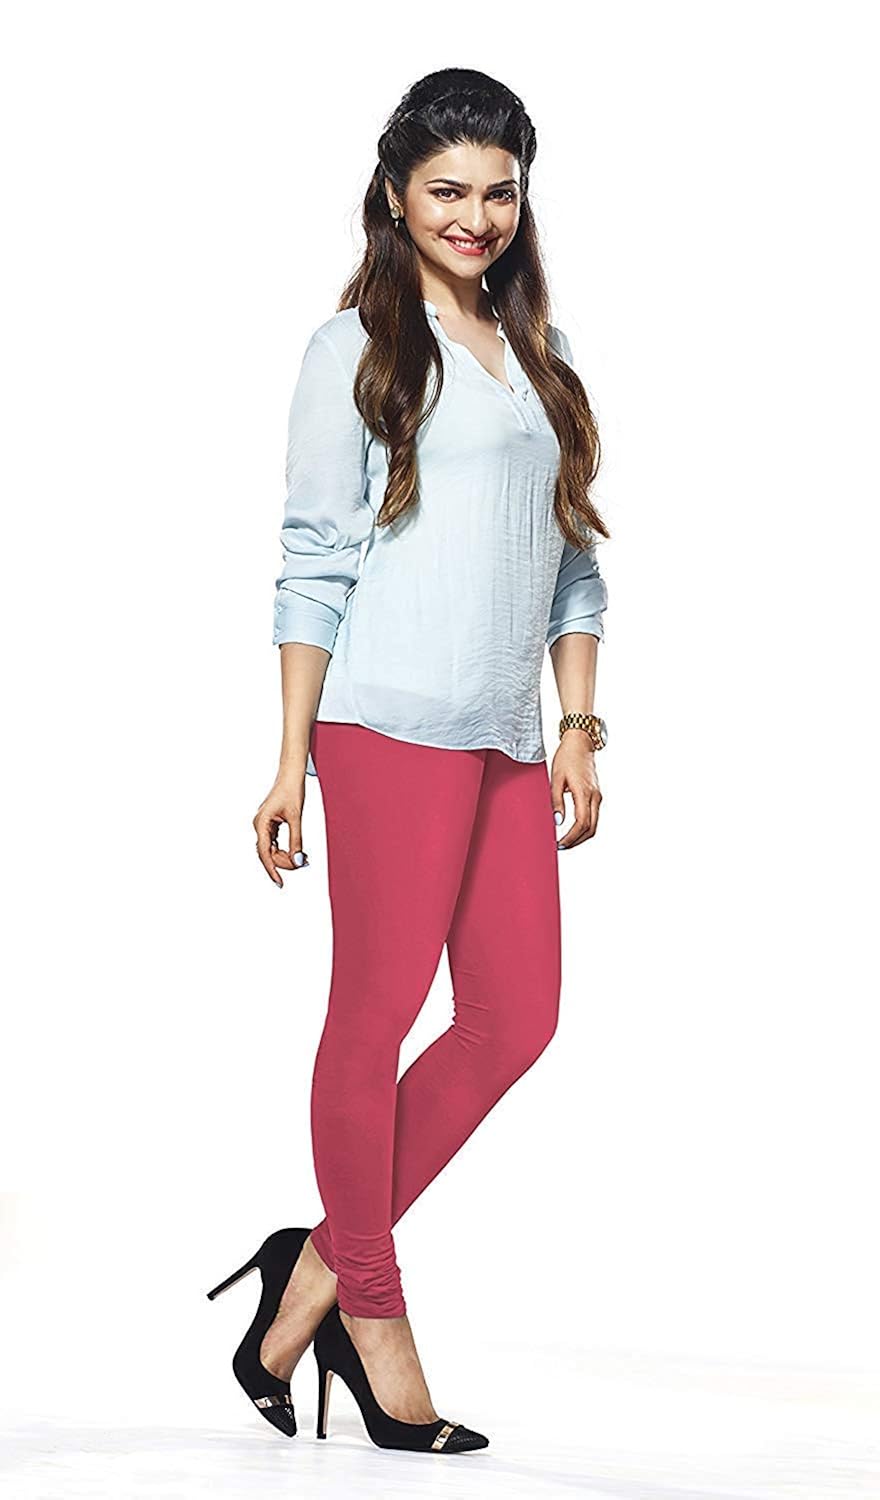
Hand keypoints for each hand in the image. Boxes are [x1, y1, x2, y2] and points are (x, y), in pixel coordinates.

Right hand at [253, 769, 309, 886]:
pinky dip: (286, 849)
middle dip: (284, 861)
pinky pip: (275, 843)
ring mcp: (264, 825)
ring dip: (285, 856)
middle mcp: (259, 825)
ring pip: (272, 849)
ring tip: (303, 858)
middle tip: (303, 863)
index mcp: (261, 823)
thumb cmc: (292, 791)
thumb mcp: (296, 818)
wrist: (291, 775)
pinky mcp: (270, 824)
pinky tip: (297, 853)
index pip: (265, 853)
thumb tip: (298, 861)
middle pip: (268, 853)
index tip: (280, 883)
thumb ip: (297, 841)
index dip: (272, 870)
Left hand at [550, 736, 601, 849]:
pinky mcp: (596, 796)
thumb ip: (556, 801)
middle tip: (561, 846)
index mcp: (584, 792)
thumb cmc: (567, 758)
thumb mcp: (556, 779)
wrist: (580, 744)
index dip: (571, 837)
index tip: (560, 844)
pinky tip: (572, 830)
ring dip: (581, 836)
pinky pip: (593, 817)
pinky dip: (584, 828)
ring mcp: (597, 797)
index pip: (581, 823)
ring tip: (565, 841)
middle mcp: (595, 797)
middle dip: (576, 841)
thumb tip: (557, 822)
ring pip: (594, 825)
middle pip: (590, 829)